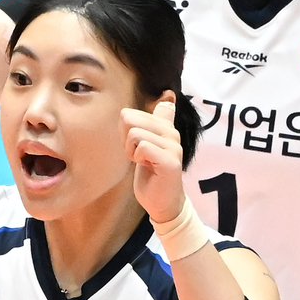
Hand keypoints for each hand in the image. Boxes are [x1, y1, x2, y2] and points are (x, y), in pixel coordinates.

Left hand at [123, 95, 184, 223]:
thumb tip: (168, 97)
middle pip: (130, 119)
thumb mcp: (147, 144)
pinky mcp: (170, 160)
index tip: (136, 144)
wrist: (162, 202)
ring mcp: (173, 146)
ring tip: (143, 161)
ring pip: (135, 133)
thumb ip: (153, 123)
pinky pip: (142, 147)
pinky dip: (138, 158)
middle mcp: (172, 132)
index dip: (126, 129)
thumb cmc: (151, 175)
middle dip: (126, 140)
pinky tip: (147, 167)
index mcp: (166, 126)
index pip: (135, 112)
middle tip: (138, 155)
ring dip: (131, 151)